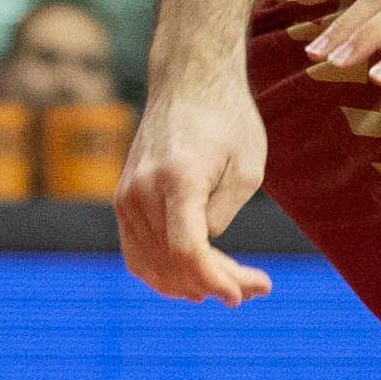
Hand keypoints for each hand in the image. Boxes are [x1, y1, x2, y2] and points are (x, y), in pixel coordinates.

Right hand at [117, 75, 272, 306]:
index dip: (215, 280)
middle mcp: (141, 192)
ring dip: (191, 284)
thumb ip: (223, 213)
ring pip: (151, 263)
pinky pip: (137, 251)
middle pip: (172, 262)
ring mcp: (126, 197)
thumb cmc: (228, 121)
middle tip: (257, 289)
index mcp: (176, 180)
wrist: (188, 84)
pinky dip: (163, 272)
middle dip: (216, 284)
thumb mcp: (247, 168)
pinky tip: (195, 282)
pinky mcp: (123, 199)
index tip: (242, 295)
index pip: (187, 250)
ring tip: (234, 288)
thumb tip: (204, 249)